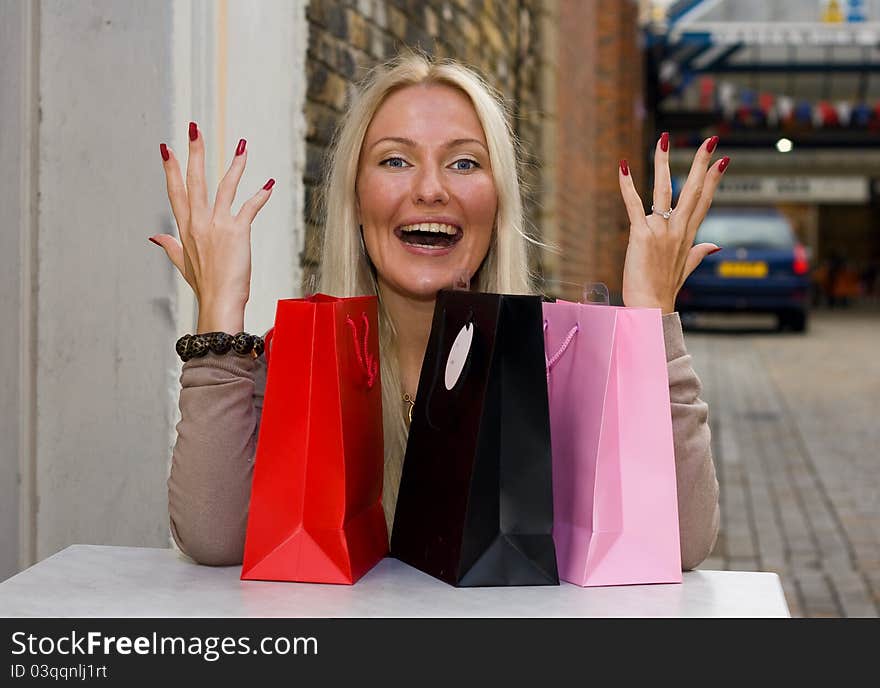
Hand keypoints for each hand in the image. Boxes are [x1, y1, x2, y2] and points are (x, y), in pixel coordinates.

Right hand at [150, 122, 273, 332]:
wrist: (219, 302)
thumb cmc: (205, 285)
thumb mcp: (183, 264)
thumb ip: (169, 247)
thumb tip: (154, 237)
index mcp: (185, 228)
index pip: (175, 191)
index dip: (170, 168)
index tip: (166, 147)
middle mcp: (199, 222)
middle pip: (195, 180)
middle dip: (194, 152)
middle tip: (194, 127)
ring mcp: (217, 225)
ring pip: (225, 186)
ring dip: (235, 164)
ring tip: (242, 146)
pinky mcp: (237, 231)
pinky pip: (250, 206)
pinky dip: (260, 195)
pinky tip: (269, 183)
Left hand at [618, 133, 728, 313]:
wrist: (651, 306)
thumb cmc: (665, 289)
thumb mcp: (686, 268)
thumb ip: (699, 253)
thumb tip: (715, 247)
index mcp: (688, 235)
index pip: (704, 201)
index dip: (714, 179)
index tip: (723, 160)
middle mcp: (677, 230)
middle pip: (693, 190)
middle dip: (702, 163)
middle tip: (711, 139)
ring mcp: (661, 231)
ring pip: (664, 190)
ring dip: (664, 163)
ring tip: (664, 140)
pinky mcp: (641, 235)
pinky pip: (634, 205)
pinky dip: (627, 185)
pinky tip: (624, 167)